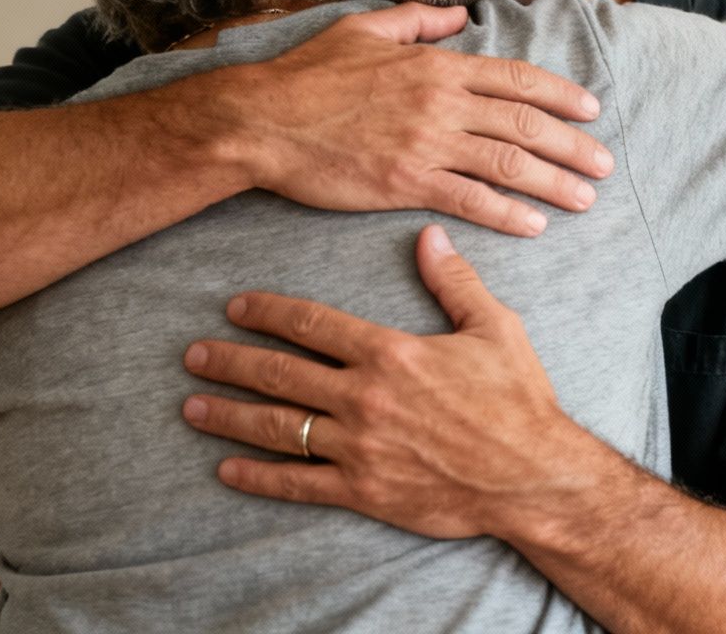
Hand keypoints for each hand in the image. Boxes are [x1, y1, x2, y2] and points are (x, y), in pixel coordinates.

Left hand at [180, 225, 601, 539]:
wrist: (532, 476)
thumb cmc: (518, 400)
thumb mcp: (495, 328)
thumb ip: (455, 282)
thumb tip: (430, 235)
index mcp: (392, 353)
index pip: (314, 324)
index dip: (269, 312)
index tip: (236, 307)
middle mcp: (366, 398)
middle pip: (281, 373)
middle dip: (231, 361)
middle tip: (194, 355)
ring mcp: (360, 447)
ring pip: (279, 427)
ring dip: (230, 415)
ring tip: (193, 407)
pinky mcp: (364, 491)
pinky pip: (299, 483)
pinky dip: (259, 477)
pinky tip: (228, 469)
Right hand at [221, 3, 615, 236]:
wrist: (260, 121)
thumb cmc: (306, 77)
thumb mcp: (365, 31)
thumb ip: (419, 22)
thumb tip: (459, 18)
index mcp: (435, 66)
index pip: (514, 78)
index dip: (559, 95)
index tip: (590, 111)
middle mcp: (440, 102)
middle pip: (524, 123)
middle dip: (572, 145)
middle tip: (604, 165)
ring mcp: (425, 143)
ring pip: (507, 163)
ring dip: (553, 182)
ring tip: (584, 199)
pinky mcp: (404, 182)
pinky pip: (469, 200)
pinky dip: (507, 213)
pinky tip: (533, 224)